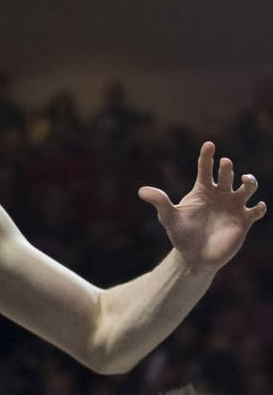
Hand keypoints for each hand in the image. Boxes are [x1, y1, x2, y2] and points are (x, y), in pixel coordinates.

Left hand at [139, 141, 265, 272]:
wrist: (194, 256)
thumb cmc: (181, 234)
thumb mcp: (169, 217)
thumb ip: (160, 203)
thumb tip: (141, 191)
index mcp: (202, 190)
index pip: (206, 168)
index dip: (207, 156)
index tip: (209, 144)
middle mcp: (220, 195)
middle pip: (226, 174)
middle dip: (226, 167)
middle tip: (225, 163)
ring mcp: (233, 207)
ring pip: (247, 188)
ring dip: (249, 181)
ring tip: (246, 180)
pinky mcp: (244, 221)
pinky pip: (256, 211)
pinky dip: (259, 208)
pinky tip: (257, 207)